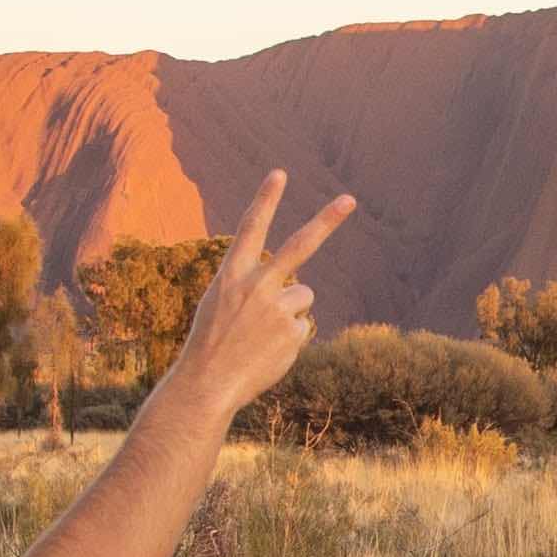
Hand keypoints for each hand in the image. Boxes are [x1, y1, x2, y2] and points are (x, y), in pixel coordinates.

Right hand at [157, 174, 352, 424]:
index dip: (265, 200)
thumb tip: (300, 289)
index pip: (251, 229)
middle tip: (349, 200)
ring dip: (290, 311)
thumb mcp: (220, 305)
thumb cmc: (212, 344)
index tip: (280, 173)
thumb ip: (255, 287)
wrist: (207, 383)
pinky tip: (268, 351)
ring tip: (262, 334)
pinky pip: (303, 326)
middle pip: (299, 246)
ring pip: (303, 296)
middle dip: (326, 221)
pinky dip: (289, 339)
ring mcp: (277, 309)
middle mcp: (256, 286)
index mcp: (232, 275)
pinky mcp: (294, 332)